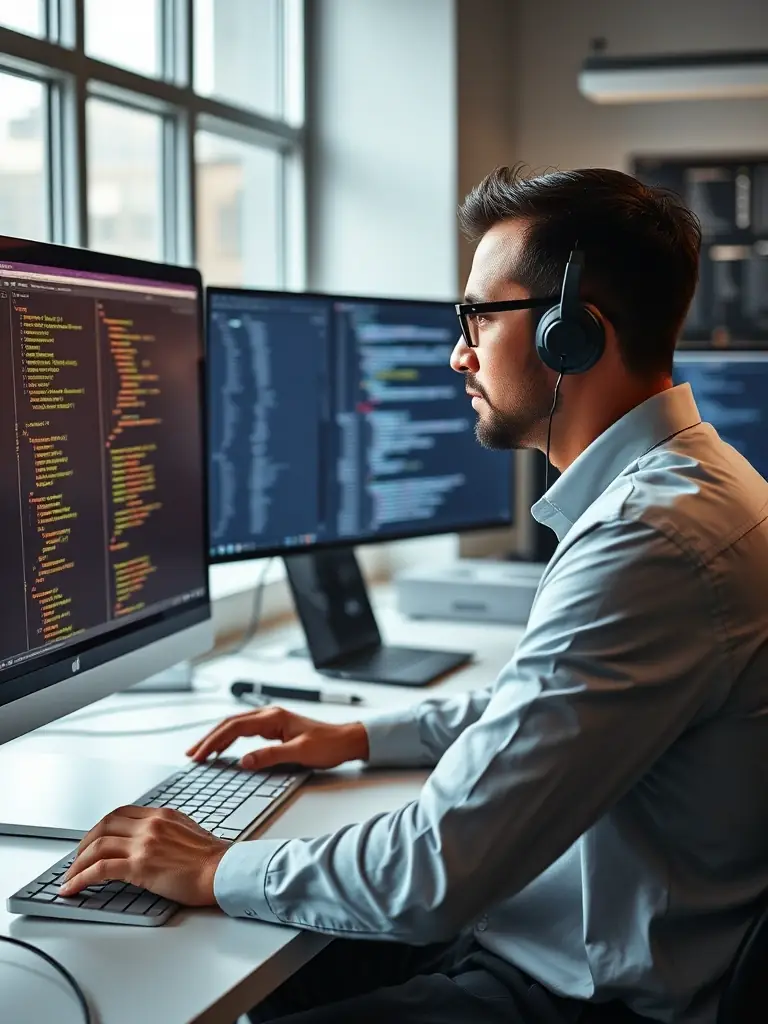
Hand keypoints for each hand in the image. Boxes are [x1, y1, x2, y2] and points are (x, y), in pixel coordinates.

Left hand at [59, 806, 229, 904]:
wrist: (224, 871)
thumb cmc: (212, 859)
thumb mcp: (188, 832)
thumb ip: (167, 831)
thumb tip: (151, 843)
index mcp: (162, 815)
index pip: (121, 813)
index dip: (101, 827)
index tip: (94, 840)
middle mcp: (150, 825)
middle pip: (104, 826)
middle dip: (84, 843)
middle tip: (77, 859)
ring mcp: (144, 844)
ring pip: (97, 847)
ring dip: (78, 864)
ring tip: (70, 878)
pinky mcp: (140, 866)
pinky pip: (99, 870)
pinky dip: (80, 879)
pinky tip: (72, 889)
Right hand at [185, 707, 369, 770]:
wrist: (347, 741)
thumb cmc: (328, 745)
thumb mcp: (299, 753)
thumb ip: (270, 756)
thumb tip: (244, 761)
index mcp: (273, 717)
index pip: (235, 727)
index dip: (214, 741)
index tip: (199, 754)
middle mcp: (270, 716)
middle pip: (230, 724)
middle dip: (209, 738)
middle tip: (191, 754)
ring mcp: (272, 721)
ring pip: (236, 726)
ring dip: (217, 738)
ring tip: (201, 751)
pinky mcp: (275, 729)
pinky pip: (245, 732)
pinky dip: (230, 740)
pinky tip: (223, 749)